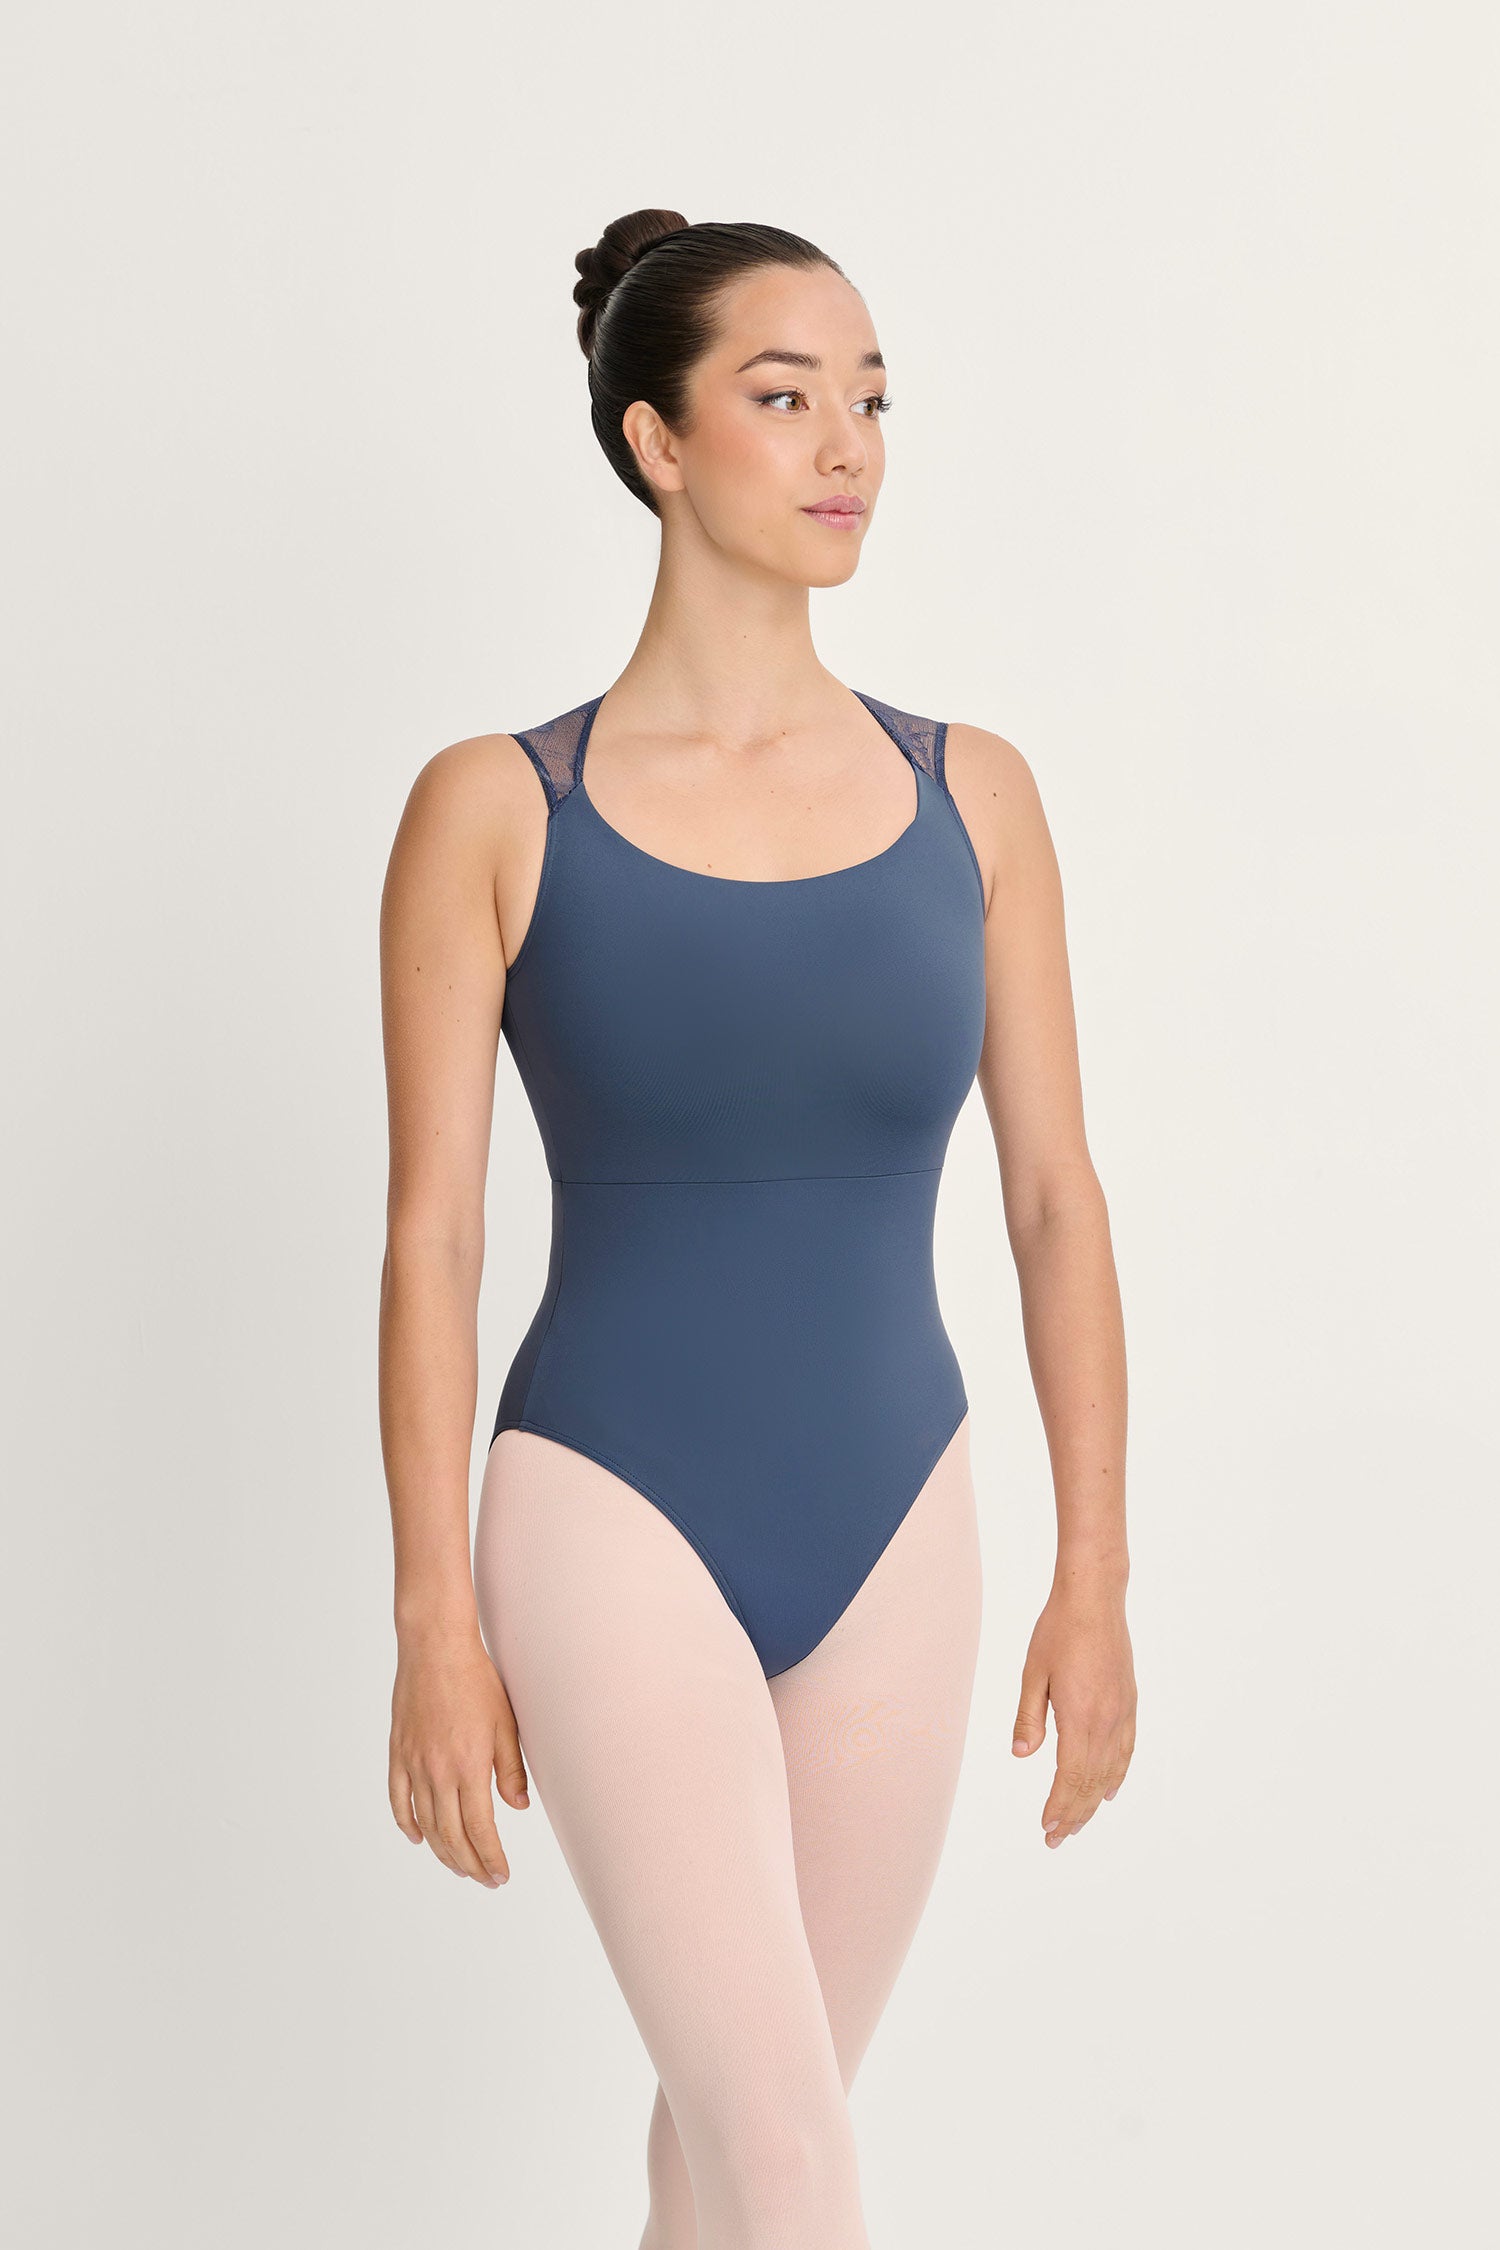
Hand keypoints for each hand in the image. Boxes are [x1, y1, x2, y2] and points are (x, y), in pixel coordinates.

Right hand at [388, 1626, 529, 1885]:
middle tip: (485, 1878)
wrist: (435, 1647)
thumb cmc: (476, 1680)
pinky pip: (398, 1800)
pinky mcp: (398, 1754)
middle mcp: (438, 1771)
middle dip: (470, 1863)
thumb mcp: (505, 1724)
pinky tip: (419, 1839)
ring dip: (443, 1851)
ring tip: (460, 1866)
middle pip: (451, 1835)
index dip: (490, 1857)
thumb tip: (517, 1807)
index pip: (479, 1829)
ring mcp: (414, 1764)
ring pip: (426, 1824)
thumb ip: (510, 1770)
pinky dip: (407, 1825)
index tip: (500, 1875)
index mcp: (468, 1766)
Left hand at [1011, 1577, 1135, 1846]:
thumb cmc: (1058, 1631)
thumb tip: (1023, 1756)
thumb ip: (1029, 1718)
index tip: (1047, 1828)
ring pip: (1110, 1771)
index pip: (1070, 1776)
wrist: (1095, 1598)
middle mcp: (1106, 1721)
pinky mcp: (1129, 1704)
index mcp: (1080, 1716)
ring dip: (1093, 1801)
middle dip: (1074, 1814)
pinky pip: (1125, 1751)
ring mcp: (1121, 1714)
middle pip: (1091, 1782)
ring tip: (1077, 1823)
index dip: (1059, 1806)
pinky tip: (1108, 1790)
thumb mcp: (1033, 1673)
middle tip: (1056, 1838)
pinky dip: (1116, 1776)